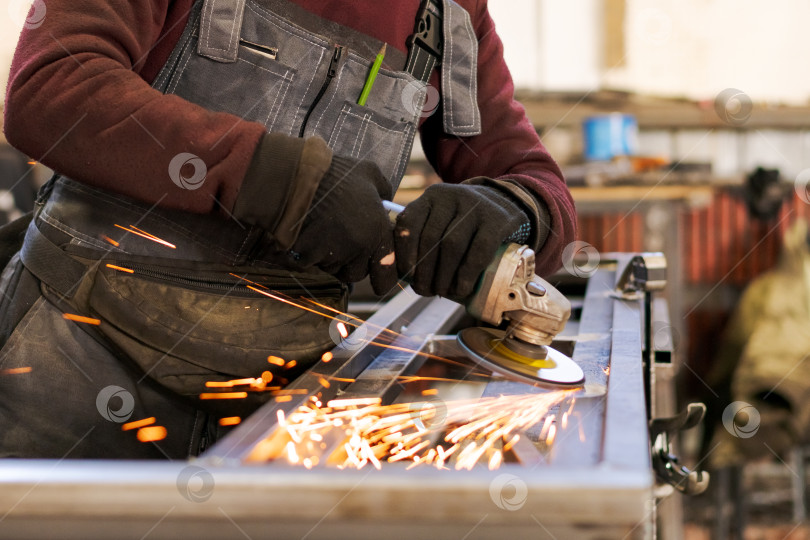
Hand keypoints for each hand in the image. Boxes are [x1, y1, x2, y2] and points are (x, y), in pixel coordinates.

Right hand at [289, 156, 396, 294]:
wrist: (296, 177)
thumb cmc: (334, 173)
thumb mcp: (368, 172)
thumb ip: (384, 190)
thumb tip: (387, 202)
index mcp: (378, 230)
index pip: (386, 270)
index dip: (379, 271)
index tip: (372, 267)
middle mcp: (359, 247)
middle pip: (358, 272)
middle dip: (350, 262)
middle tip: (339, 239)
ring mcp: (334, 255)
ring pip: (334, 269)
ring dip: (329, 258)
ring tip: (320, 231)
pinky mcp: (308, 258)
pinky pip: (311, 265)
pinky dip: (307, 255)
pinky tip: (304, 234)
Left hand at [394, 182, 530, 297]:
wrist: (505, 204)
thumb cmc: (464, 221)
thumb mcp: (442, 217)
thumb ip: (422, 236)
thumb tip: (402, 275)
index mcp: (431, 196)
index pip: (409, 223)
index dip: (405, 253)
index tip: (407, 276)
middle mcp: (451, 196)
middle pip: (431, 238)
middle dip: (424, 271)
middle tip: (424, 291)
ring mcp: (475, 206)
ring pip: (452, 245)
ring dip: (443, 275)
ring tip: (441, 292)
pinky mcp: (496, 221)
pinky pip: (478, 251)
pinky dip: (467, 274)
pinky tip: (462, 288)